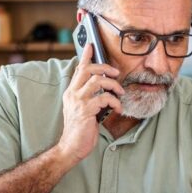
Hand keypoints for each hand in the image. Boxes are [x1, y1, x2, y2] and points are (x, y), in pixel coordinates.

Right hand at [53, 42, 123, 168]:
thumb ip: (89, 97)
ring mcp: (78, 102)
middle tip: (116, 73)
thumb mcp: (83, 109)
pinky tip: (118, 109)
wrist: (71, 147)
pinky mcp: (85, 111)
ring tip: (120, 93)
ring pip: (98, 81)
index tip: (91, 45)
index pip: (78, 69)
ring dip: (113, 85)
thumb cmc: (80, 130)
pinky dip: (115, 102)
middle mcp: (72, 94)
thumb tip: (104, 87)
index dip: (86, 56)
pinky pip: (104, 98)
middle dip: (105, 67)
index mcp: (71, 92)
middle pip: (88, 70)